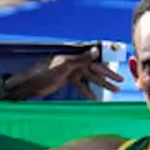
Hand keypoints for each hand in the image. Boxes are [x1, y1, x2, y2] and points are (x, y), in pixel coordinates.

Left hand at [0, 48, 122, 100]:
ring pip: (90, 78)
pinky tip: (96, 99)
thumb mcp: (64, 65)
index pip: (95, 60)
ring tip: (114, 91)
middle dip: (108, 77)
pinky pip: (82, 85)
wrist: (29, 84)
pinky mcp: (67, 80)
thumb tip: (96, 50)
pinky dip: (89, 91)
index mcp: (75, 56)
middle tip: (120, 83)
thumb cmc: (44, 72)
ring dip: (102, 85)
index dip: (107, 67)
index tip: (117, 73)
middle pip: (95, 69)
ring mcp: (71, 71)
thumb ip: (81, 58)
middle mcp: (74, 62)